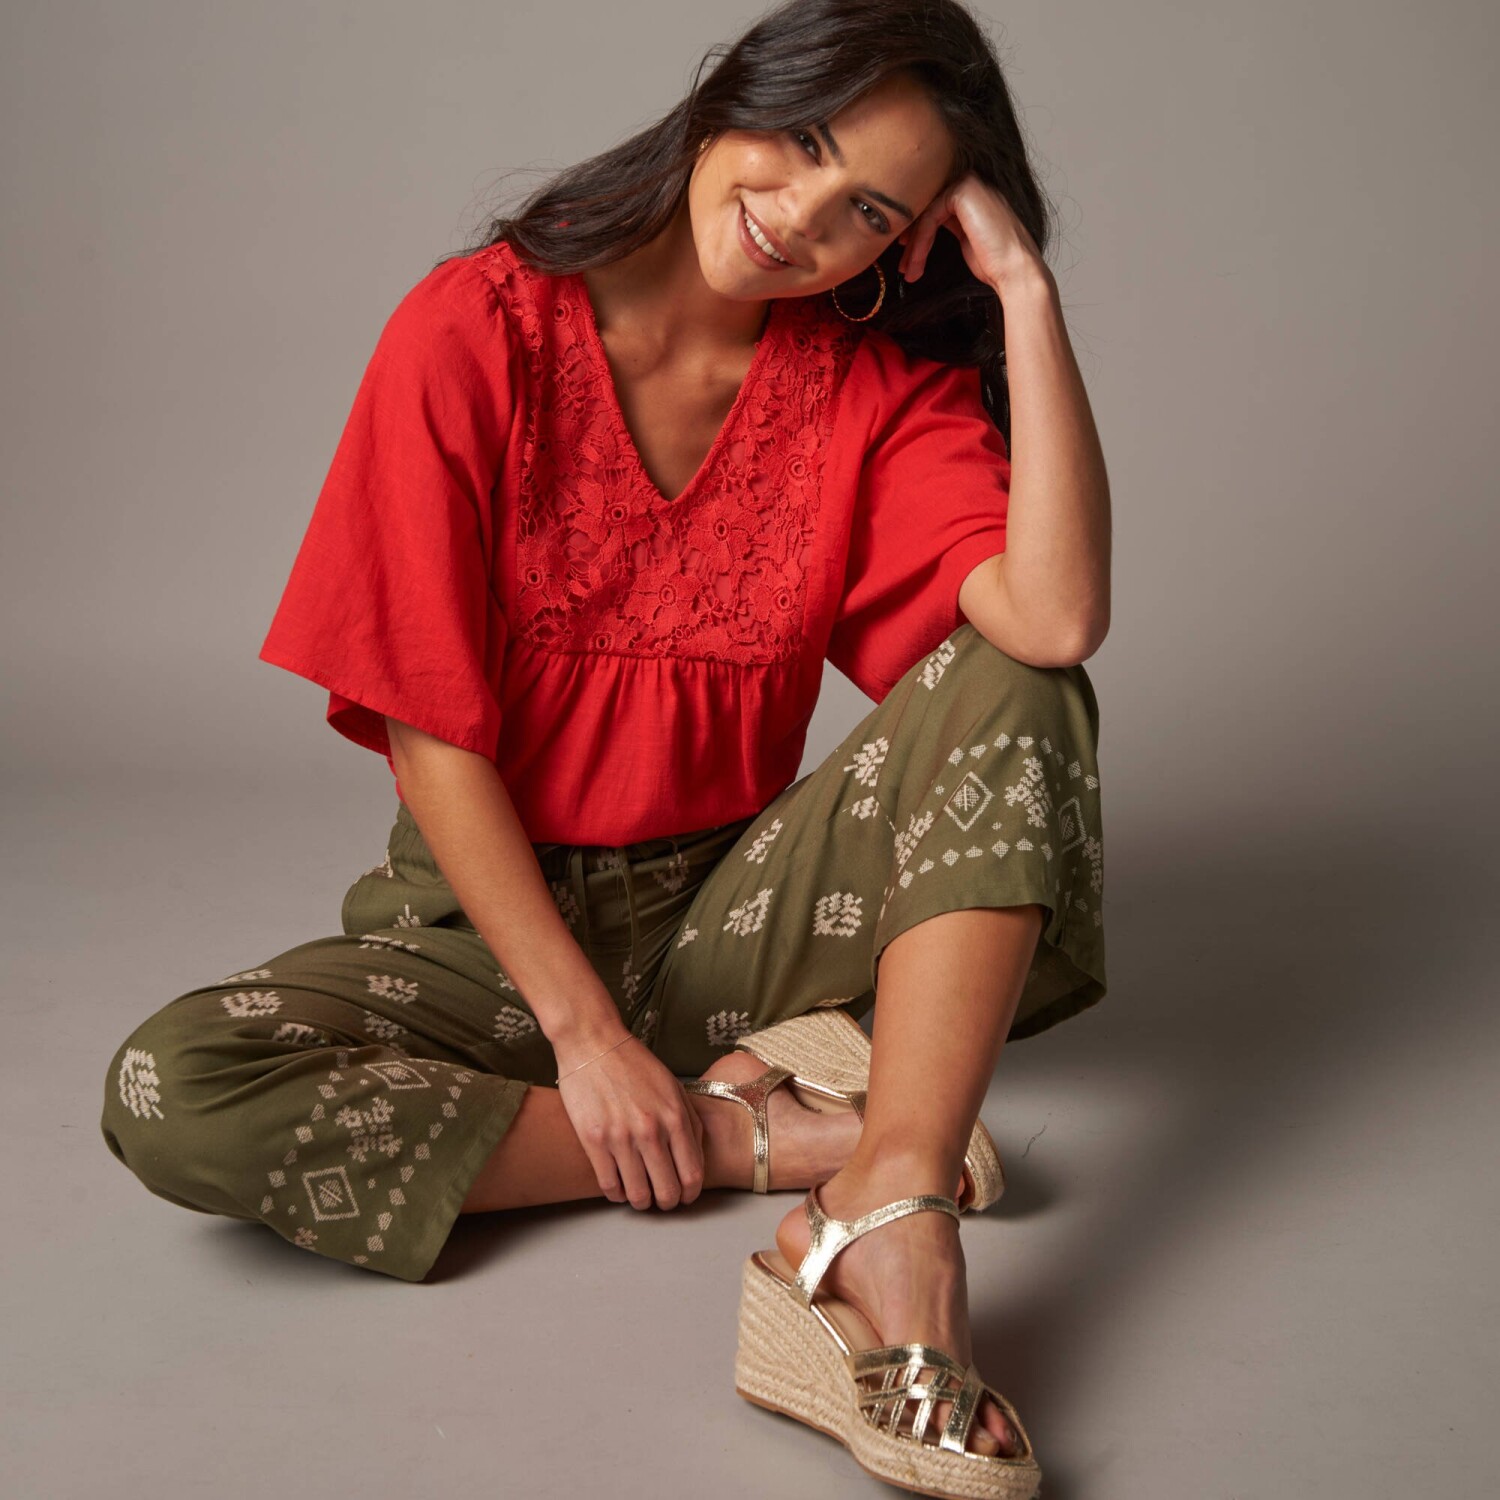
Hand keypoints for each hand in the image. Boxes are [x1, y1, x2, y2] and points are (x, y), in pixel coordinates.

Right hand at [554, 1028, 705, 1209]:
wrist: (593, 1042)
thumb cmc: (634, 1063)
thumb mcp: (672, 1085)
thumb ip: (689, 1119)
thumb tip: (696, 1154)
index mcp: (674, 1117)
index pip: (692, 1174)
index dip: (690, 1193)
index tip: (684, 1196)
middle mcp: (650, 1131)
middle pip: (667, 1190)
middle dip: (667, 1202)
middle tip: (662, 1200)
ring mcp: (620, 1137)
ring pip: (637, 1195)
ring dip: (641, 1201)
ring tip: (639, 1195)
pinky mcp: (593, 1140)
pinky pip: (609, 1186)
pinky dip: (617, 1194)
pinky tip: (618, 1186)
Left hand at [895, 171, 1047, 296]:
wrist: (1015, 270)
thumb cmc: (994, 263)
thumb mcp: (965, 240)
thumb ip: (948, 226)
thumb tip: (917, 232)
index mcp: (972, 194)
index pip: (933, 207)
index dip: (915, 233)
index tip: (905, 258)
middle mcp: (971, 184)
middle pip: (926, 208)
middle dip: (911, 241)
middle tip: (903, 268)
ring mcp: (969, 183)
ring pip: (925, 213)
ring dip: (914, 246)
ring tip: (908, 272)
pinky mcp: (963, 191)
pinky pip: (930, 216)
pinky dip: (920, 242)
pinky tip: (918, 262)